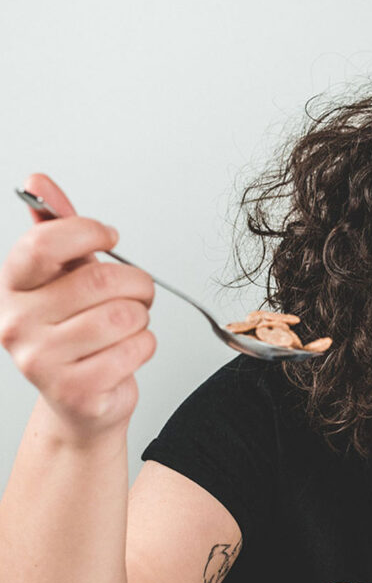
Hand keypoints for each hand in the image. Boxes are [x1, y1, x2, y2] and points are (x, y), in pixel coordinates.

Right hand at [0, 174, 155, 442]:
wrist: (80, 401)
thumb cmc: (77, 334)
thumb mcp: (65, 278)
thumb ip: (56, 230)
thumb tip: (39, 181)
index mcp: (13, 287)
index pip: (46, 243)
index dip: (89, 231)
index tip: (111, 237)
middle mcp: (17, 323)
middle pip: (101, 281)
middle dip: (138, 283)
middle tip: (140, 292)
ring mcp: (42, 361)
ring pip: (124, 317)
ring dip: (142, 318)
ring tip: (130, 326)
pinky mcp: (76, 390)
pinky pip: (136, 349)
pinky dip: (146, 346)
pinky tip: (128, 352)